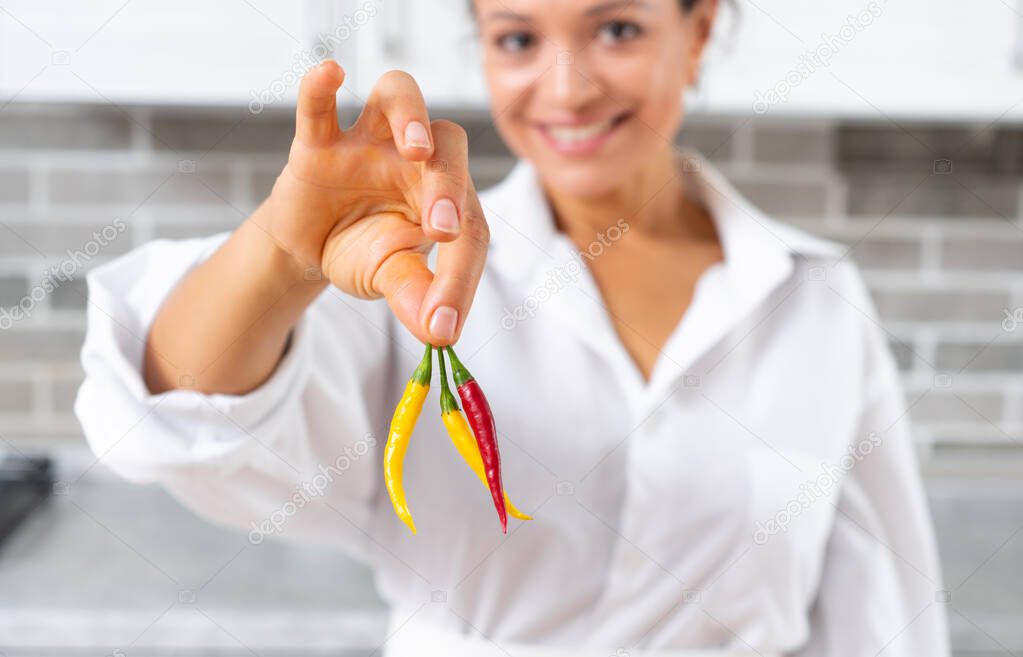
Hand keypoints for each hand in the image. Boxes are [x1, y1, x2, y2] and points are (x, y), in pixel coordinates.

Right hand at [265, 60, 488, 345]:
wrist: (309, 246)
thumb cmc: (364, 251)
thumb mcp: (391, 277)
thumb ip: (415, 296)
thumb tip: (439, 333)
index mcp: (447, 193)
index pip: (469, 223)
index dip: (460, 275)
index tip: (444, 321)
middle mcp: (415, 157)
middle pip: (449, 145)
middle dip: (450, 186)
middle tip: (443, 230)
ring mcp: (367, 142)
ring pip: (399, 96)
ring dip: (411, 116)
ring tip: (415, 148)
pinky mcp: (318, 144)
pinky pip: (319, 108)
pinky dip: (320, 90)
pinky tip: (331, 74)